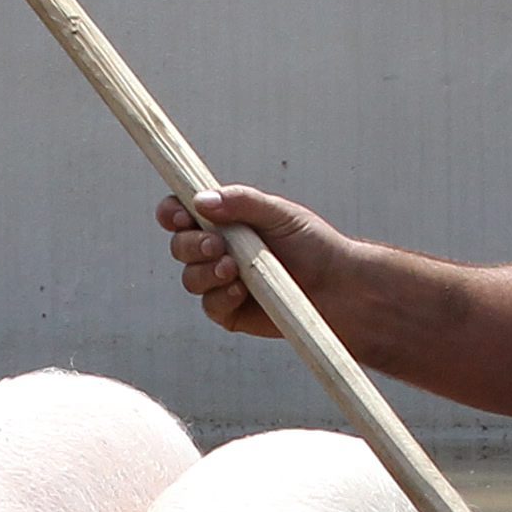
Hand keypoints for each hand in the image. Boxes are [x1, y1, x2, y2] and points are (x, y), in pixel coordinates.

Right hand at [157, 185, 352, 343]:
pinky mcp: (231, 312)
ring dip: (206, 272)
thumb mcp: (278, 214)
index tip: (181, 215)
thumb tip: (200, 199)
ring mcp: (222, 283)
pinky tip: (241, 291)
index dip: (172, 213)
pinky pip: (210, 306)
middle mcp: (218, 251)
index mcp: (224, 221)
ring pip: (190, 278)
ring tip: (234, 268)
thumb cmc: (313, 245)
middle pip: (179, 247)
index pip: (181, 213)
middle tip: (217, 245)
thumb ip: (241, 202)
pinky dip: (221, 297)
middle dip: (191, 245)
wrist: (339, 287)